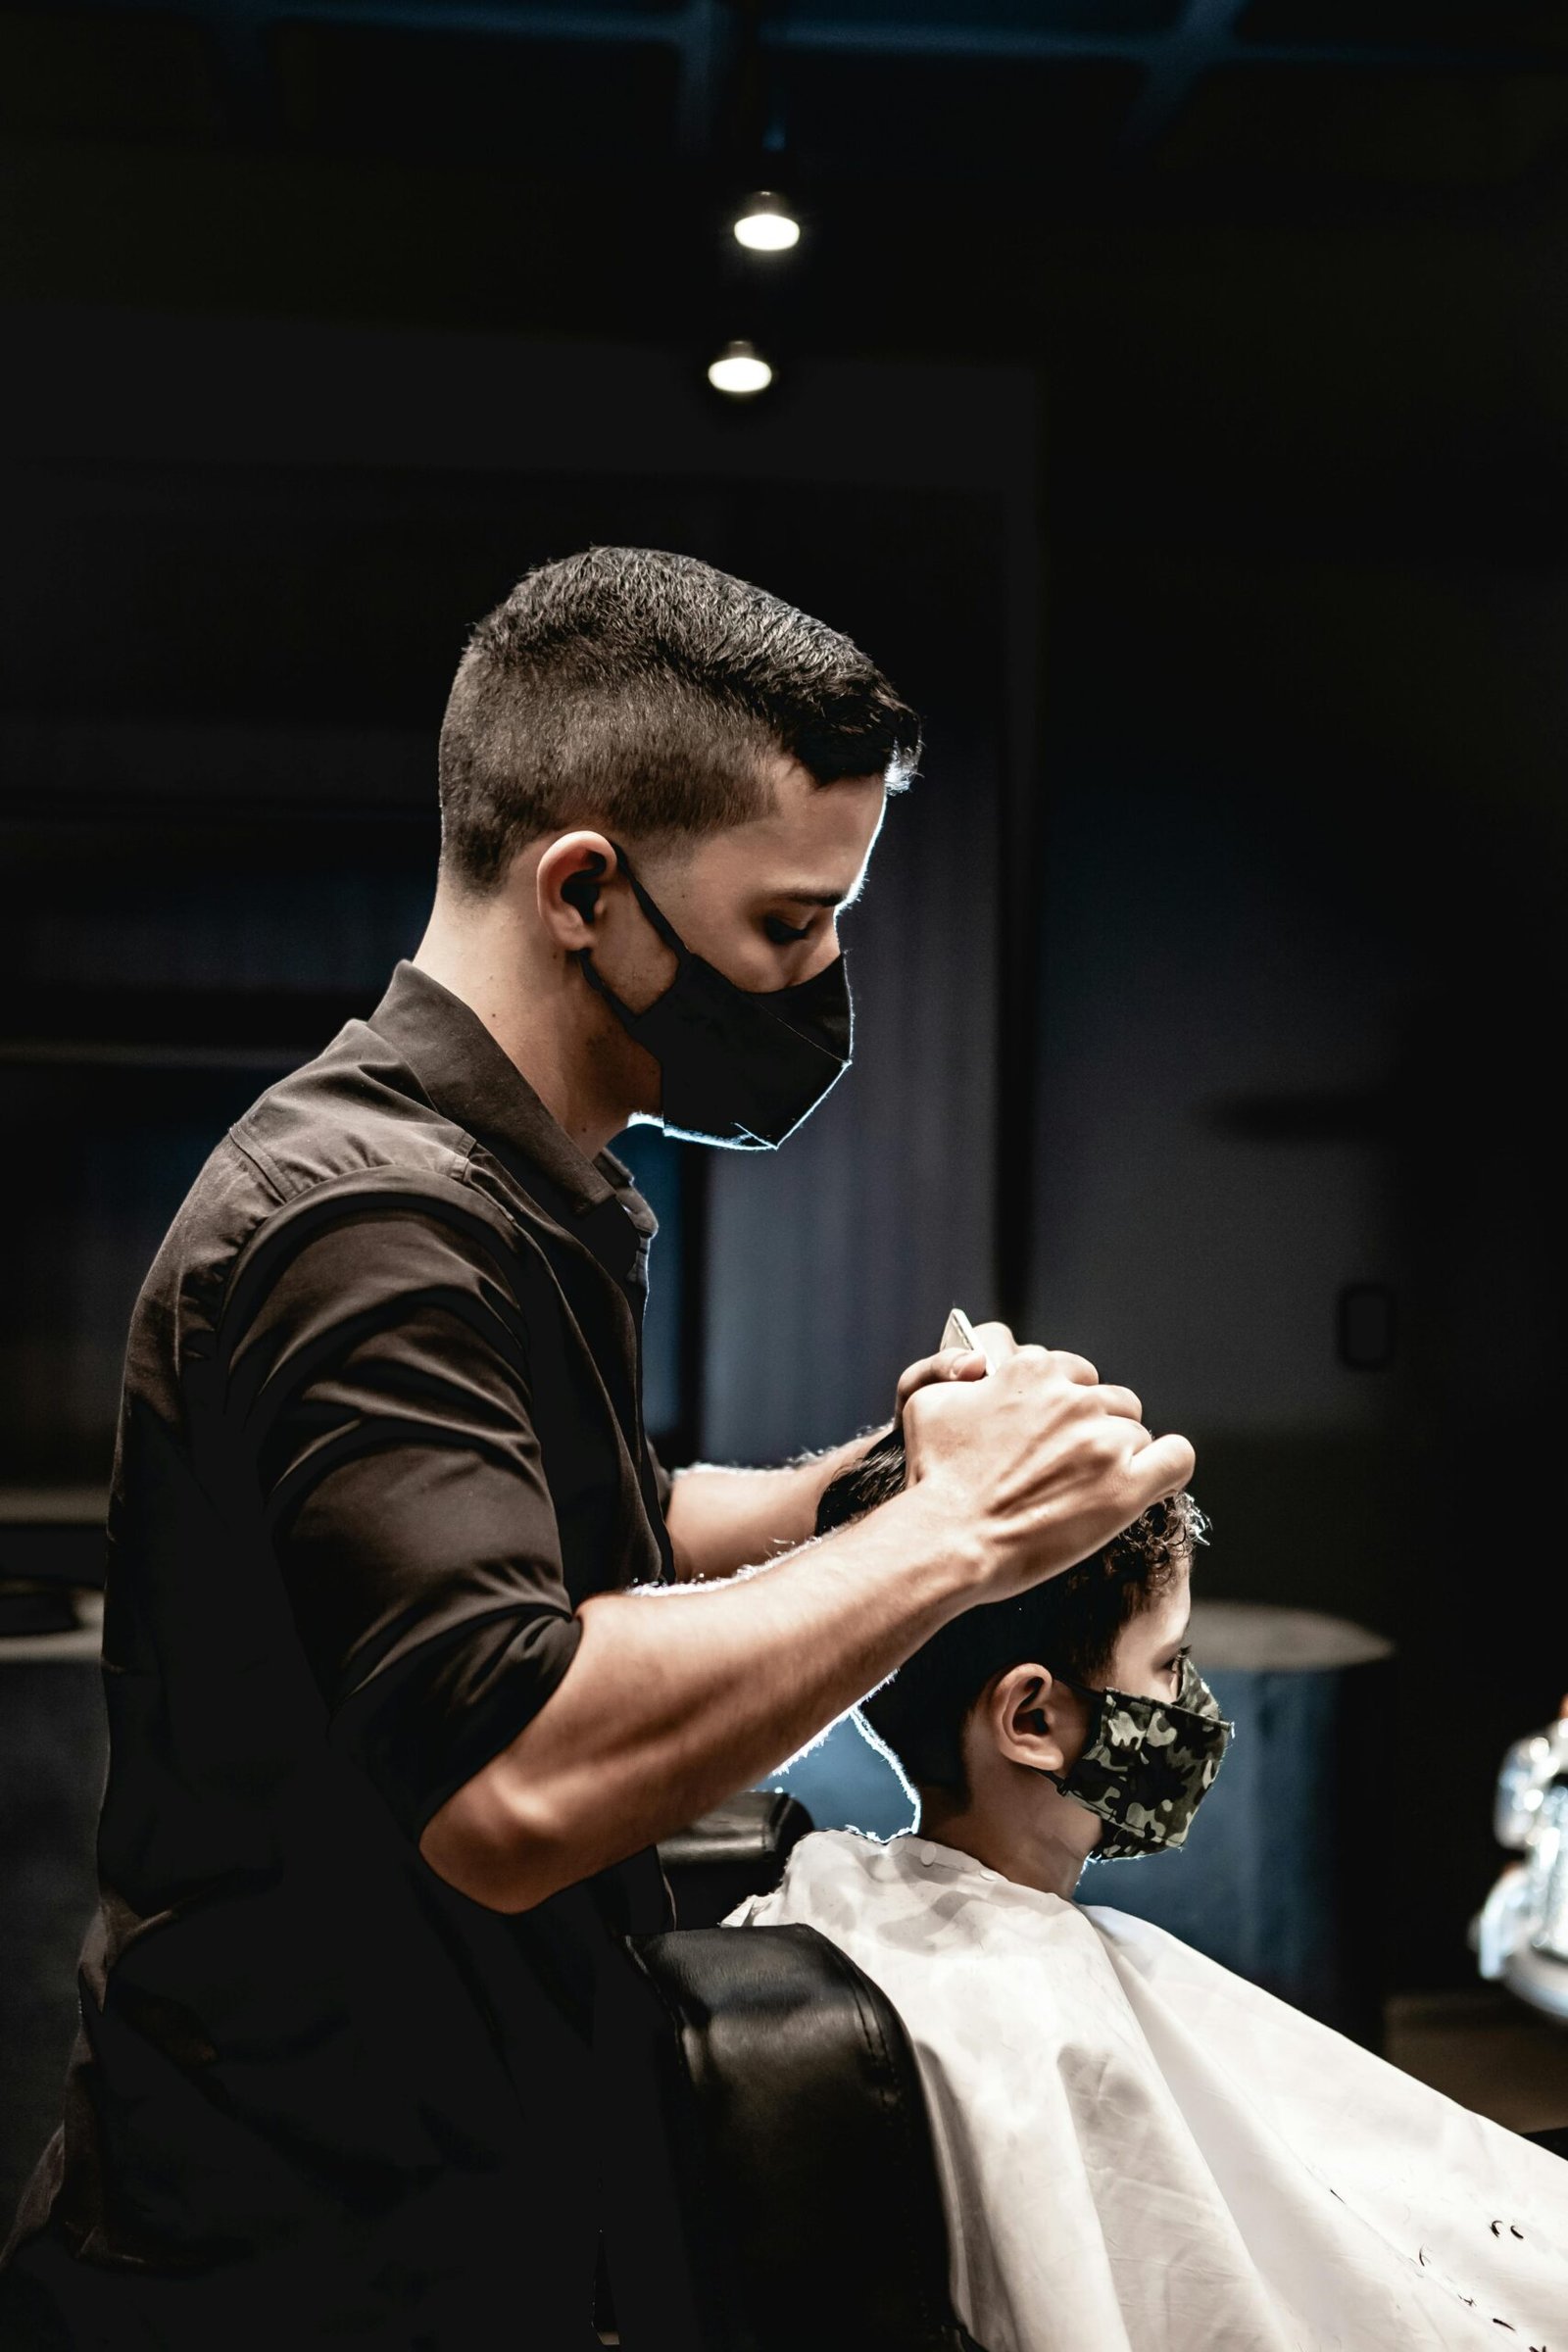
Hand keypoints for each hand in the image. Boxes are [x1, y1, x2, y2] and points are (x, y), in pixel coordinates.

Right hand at [899, 1325, 1193, 1601]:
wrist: (950, 1537)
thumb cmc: (934, 1476)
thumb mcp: (929, 1401)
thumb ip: (957, 1372)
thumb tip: (977, 1368)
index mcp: (1032, 1371)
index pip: (1074, 1373)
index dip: (1063, 1403)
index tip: (1051, 1431)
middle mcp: (1074, 1399)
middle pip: (1110, 1401)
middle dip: (1094, 1428)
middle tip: (1068, 1464)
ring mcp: (1104, 1442)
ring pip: (1136, 1433)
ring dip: (1119, 1455)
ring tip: (1089, 1487)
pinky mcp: (1127, 1486)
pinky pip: (1177, 1459)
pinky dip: (1168, 1468)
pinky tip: (1151, 1485)